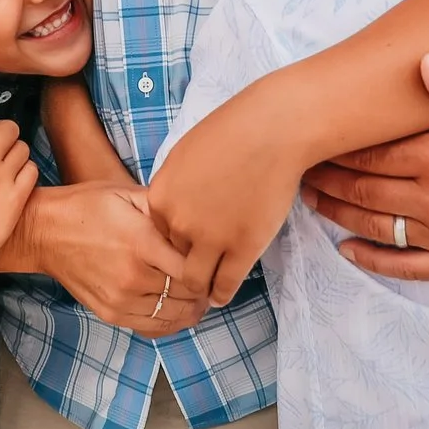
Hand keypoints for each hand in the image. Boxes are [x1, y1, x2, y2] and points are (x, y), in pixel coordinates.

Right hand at [26, 181, 209, 336]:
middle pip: (188, 295)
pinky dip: (172, 322)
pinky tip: (179, 310)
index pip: (194, 269)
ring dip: (192, 307)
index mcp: (141, 243)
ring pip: (174, 315)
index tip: (214, 260)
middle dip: (205, 288)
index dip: (210, 268)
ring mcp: (120, 299)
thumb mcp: (127, 194)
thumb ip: (165, 207)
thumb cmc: (87, 207)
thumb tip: (197, 217)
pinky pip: (153, 328)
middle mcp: (132, 276)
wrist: (45, 232)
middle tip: (213, 278)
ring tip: (198, 295)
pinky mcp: (111, 314)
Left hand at [144, 112, 301, 306]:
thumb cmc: (231, 132)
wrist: (271, 131)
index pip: (157, 236)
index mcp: (160, 198)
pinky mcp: (243, 248)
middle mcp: (179, 222)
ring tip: (204, 294)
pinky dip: (221, 295)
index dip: (173, 243)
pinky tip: (221, 297)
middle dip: (181, 268)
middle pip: (172, 258)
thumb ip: (174, 186)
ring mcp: (211, 238)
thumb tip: (173, 207)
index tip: (183, 250)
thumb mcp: (184, 155)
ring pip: (195, 280)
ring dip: (199, 289)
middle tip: (190, 278)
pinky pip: (226, 284)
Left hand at [300, 54, 428, 278]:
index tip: (315, 141)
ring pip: (378, 227)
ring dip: (340, 214)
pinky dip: (372, 260)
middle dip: (329, 179)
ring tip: (313, 200)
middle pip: (366, 190)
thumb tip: (425, 63)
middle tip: (302, 169)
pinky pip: (407, 267)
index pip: (372, 154)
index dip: (339, 149)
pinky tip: (347, 249)